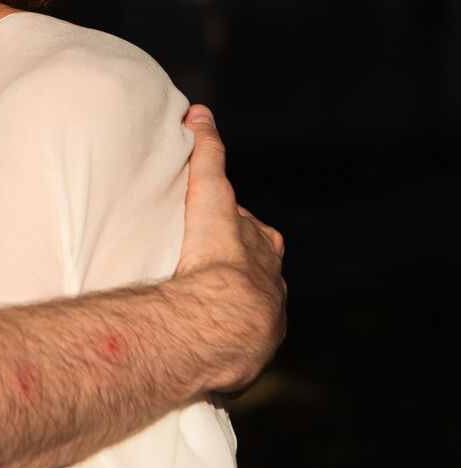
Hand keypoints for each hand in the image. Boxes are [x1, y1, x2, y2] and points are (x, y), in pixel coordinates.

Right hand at [177, 104, 286, 390]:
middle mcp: (270, 284)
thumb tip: (200, 113)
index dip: (232, 224)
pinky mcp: (249, 355)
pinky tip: (201, 343)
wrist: (226, 320)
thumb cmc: (218, 255)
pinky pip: (235, 343)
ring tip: (198, 309)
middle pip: (253, 268)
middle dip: (234, 264)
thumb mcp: (211, 196)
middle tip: (199, 265)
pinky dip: (221, 339)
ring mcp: (263, 321)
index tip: (212, 225)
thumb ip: (206, 154)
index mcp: (264, 248)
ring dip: (228, 306)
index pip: (248, 230)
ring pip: (248, 307)